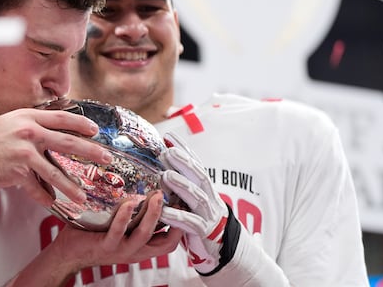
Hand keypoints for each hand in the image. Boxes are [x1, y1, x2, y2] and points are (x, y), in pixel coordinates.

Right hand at [0, 108, 112, 207]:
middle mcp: (28, 132)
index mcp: (28, 117)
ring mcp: (23, 153)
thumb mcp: (10, 123)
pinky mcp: (17, 172)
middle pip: (68, 142)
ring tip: (82, 196)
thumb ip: (31, 126)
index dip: (81, 124)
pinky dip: (44, 198)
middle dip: (91, 152)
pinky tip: (51, 203)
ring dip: (71, 187)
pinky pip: (36, 189)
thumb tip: (51, 133)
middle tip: (106, 158)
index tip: (96, 130)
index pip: (62, 118)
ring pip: (55, 172)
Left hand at [54, 191, 182, 268]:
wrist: (69, 252)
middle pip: (165, 241)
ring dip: (152, 215)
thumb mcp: (121, 228)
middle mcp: (135, 251)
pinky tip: (128, 203)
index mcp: (141, 247)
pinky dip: (124, 216)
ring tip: (157, 197)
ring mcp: (121, 250)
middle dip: (174, 220)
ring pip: (143, 235)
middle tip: (177, 198)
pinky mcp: (105, 246)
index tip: (187, 206)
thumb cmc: (94, 235)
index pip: (170, 242)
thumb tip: (145, 188)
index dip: (183, 228)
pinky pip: (117, 231)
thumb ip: (134, 215)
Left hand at [158, 133, 240, 274]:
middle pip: (199, 176)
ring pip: (196, 197)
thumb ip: (180, 182)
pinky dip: (176, 216)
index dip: (185, 149)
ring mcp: (207, 214)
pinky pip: (190, 223)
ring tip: (166, 175)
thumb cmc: (198, 218)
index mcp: (205, 188)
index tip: (170, 136)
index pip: (196, 164)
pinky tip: (162, 211)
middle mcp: (209, 197)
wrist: (220, 246)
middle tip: (168, 151)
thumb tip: (163, 158)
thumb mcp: (191, 198)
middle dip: (184, 163)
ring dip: (181, 185)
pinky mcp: (203, 231)